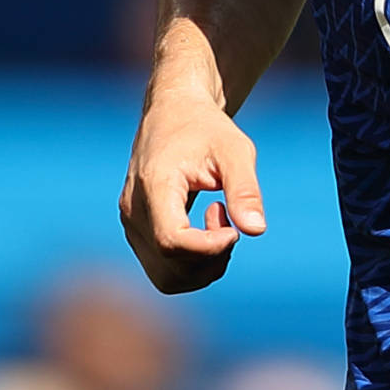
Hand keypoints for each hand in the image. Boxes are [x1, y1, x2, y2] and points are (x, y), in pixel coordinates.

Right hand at [119, 84, 264, 293]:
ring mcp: (132, 223)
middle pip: (170, 265)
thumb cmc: (206, 128)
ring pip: (166, 277)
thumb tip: (257, 230)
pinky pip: (164, 269)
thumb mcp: (235, 150)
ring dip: (203, 265)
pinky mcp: (138, 231)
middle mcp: (134, 209)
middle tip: (231, 222)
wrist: (174, 112)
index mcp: (155, 185)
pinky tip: (206, 230)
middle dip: (211, 258)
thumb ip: (245, 189)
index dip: (209, 247)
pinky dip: (193, 263)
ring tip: (219, 224)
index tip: (233, 228)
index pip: (172, 241)